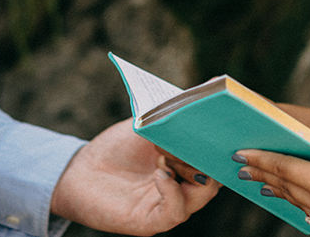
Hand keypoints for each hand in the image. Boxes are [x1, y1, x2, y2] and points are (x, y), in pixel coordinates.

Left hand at [50, 118, 217, 235]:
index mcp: (187, 164)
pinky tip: (161, 172)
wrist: (78, 172)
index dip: (226, 142)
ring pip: (201, 195)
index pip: (217, 157)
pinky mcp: (152, 220)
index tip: (230, 122)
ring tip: (171, 154)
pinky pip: (175, 211)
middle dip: (215, 156)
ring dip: (192, 170)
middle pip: (215, 176)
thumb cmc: (115, 148)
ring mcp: (170, 204)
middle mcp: (184, 187)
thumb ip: (173, 113)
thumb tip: (202, 89)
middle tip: (210, 136)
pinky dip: (173, 190)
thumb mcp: (148, 125)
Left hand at [235, 123, 309, 236]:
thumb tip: (309, 144)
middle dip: (265, 176)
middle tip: (243, 167)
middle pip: (287, 189)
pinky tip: (297, 198)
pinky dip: (308, 206)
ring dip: (283, 193)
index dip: (259, 159)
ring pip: (301, 205)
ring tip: (265, 183)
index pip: (282, 168)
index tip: (240, 154)